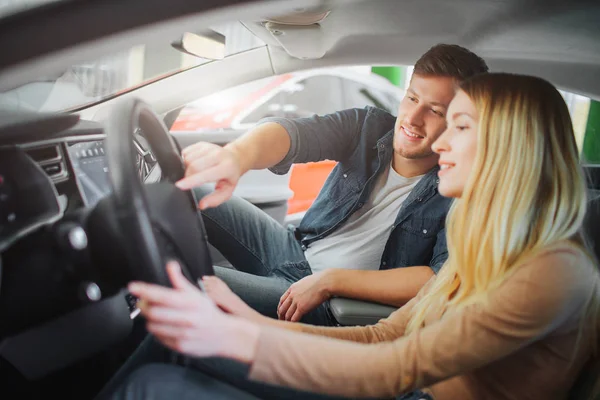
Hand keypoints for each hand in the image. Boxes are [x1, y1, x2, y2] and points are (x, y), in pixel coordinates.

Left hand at [128, 261, 258, 361]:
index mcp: (190, 303)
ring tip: (156, 315)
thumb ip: (180, 281)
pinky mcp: (179, 346)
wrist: (224, 335)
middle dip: (144, 306)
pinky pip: (159, 339)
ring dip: (150, 320)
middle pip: (153, 312)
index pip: (162, 295)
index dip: (145, 290)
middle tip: (143, 302)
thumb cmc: (208, 313)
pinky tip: (165, 327)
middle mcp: (186, 319)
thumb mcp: (197, 294)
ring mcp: (182, 334)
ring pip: (153, 326)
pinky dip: (157, 332)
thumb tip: (171, 265)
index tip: (133, 286)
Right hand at [175, 142, 243, 208]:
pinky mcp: (201, 144)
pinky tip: (194, 165)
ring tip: (195, 173)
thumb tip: (202, 205)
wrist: (234, 159)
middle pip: (193, 166)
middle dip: (187, 176)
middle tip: (189, 182)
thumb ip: (215, 200)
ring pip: (188, 158)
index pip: (205, 174)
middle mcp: (218, 155)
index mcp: (225, 168)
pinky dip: (186, 161)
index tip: (179, 185)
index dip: (191, 181)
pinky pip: (186, 152)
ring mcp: (209, 147)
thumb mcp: (227, 191)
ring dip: (186, 168)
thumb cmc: (229, 176)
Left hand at [277, 272, 330, 321]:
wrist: (324, 282)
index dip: (280, 307)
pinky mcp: (302, 308)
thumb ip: (301, 288)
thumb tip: (303, 291)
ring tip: (286, 325)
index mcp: (292, 288)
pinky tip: (293, 325)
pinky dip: (292, 322)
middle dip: (281, 315)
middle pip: (282, 308)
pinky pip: (294, 318)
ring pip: (287, 314)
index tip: (280, 311)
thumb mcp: (305, 282)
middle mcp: (292, 295)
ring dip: (286, 320)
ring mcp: (296, 302)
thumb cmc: (319, 281)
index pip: (282, 299)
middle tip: (281, 320)